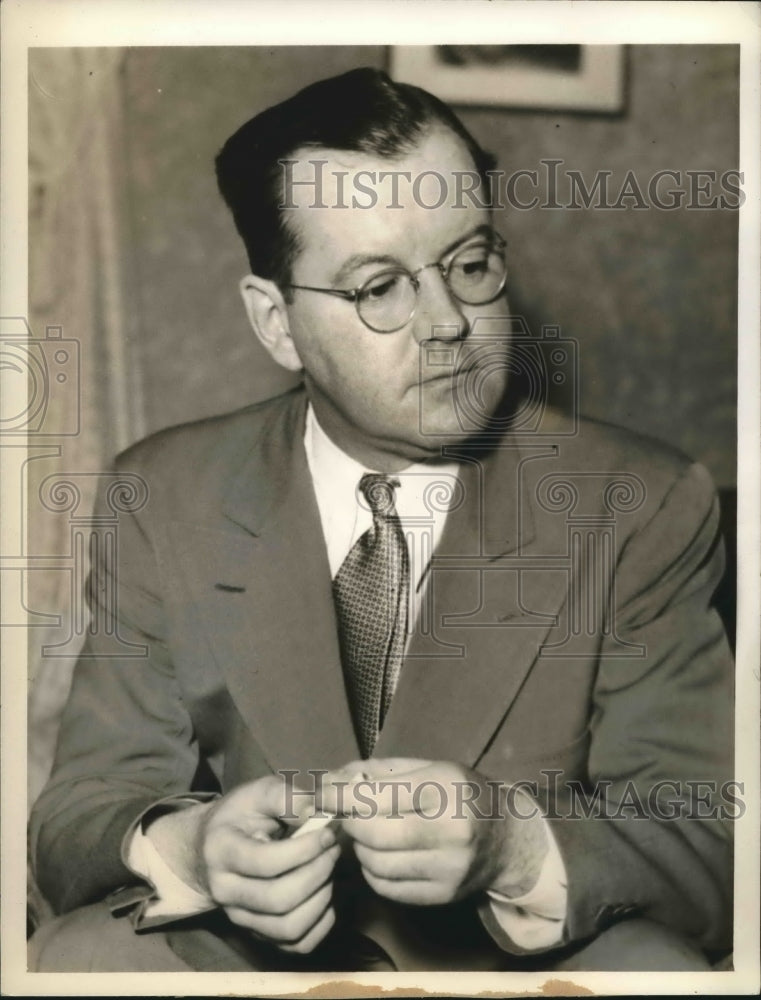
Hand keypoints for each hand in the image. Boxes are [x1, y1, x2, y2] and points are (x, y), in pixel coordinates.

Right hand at [157, 776, 340, 952]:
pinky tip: (324, 895)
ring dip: (321, 898)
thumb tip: (318, 809)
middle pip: (279, 899)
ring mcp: (240, 918)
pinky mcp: (258, 934)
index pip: (266, 862)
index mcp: (221, 851)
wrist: (211, 848)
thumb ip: (287, 797)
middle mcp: (225, 891)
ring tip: (328, 870)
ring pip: (289, 928)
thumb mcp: (258, 793)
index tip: (327, 833)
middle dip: (317, 873)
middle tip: (333, 850)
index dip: (305, 850)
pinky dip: (321, 924)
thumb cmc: (241, 816)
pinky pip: (296, 945)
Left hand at [317, 758, 547, 906]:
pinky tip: (382, 855)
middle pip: (375, 835)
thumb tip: (329, 781)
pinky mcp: (444, 896)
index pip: (381, 796)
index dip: (343, 797)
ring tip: (367, 834)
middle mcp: (452, 831)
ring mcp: (450, 869)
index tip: (323, 795)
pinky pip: (388, 888)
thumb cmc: (460, 793)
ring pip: (377, 865)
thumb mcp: (427, 768)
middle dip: (351, 824)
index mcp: (447, 789)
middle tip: (347, 815)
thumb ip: (377, 772)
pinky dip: (374, 872)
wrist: (507, 838)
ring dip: (360, 849)